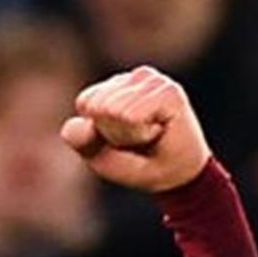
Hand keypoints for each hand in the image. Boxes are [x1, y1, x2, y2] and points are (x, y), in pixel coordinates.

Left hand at [60, 66, 211, 193]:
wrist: (176, 178)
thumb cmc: (138, 165)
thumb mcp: (100, 157)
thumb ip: (82, 140)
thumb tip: (80, 123)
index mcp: (110, 88)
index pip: (87, 103)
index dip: (98, 131)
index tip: (120, 140)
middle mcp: (130, 78)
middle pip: (99, 106)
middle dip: (114, 132)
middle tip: (138, 139)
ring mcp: (151, 80)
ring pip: (115, 110)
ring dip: (131, 134)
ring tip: (150, 134)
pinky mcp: (168, 90)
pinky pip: (134, 114)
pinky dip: (143, 131)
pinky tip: (160, 129)